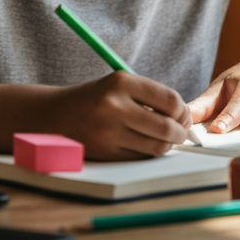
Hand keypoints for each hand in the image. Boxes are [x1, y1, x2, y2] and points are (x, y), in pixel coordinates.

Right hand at [51, 71, 190, 160]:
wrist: (54, 115)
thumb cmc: (95, 100)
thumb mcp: (119, 85)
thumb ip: (151, 97)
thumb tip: (185, 118)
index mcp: (121, 82)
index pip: (170, 100)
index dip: (183, 112)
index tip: (183, 116)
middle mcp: (114, 105)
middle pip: (166, 127)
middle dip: (180, 133)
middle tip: (180, 133)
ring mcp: (108, 131)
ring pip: (155, 146)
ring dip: (166, 145)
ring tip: (164, 140)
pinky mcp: (104, 152)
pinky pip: (140, 157)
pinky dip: (148, 153)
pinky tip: (144, 145)